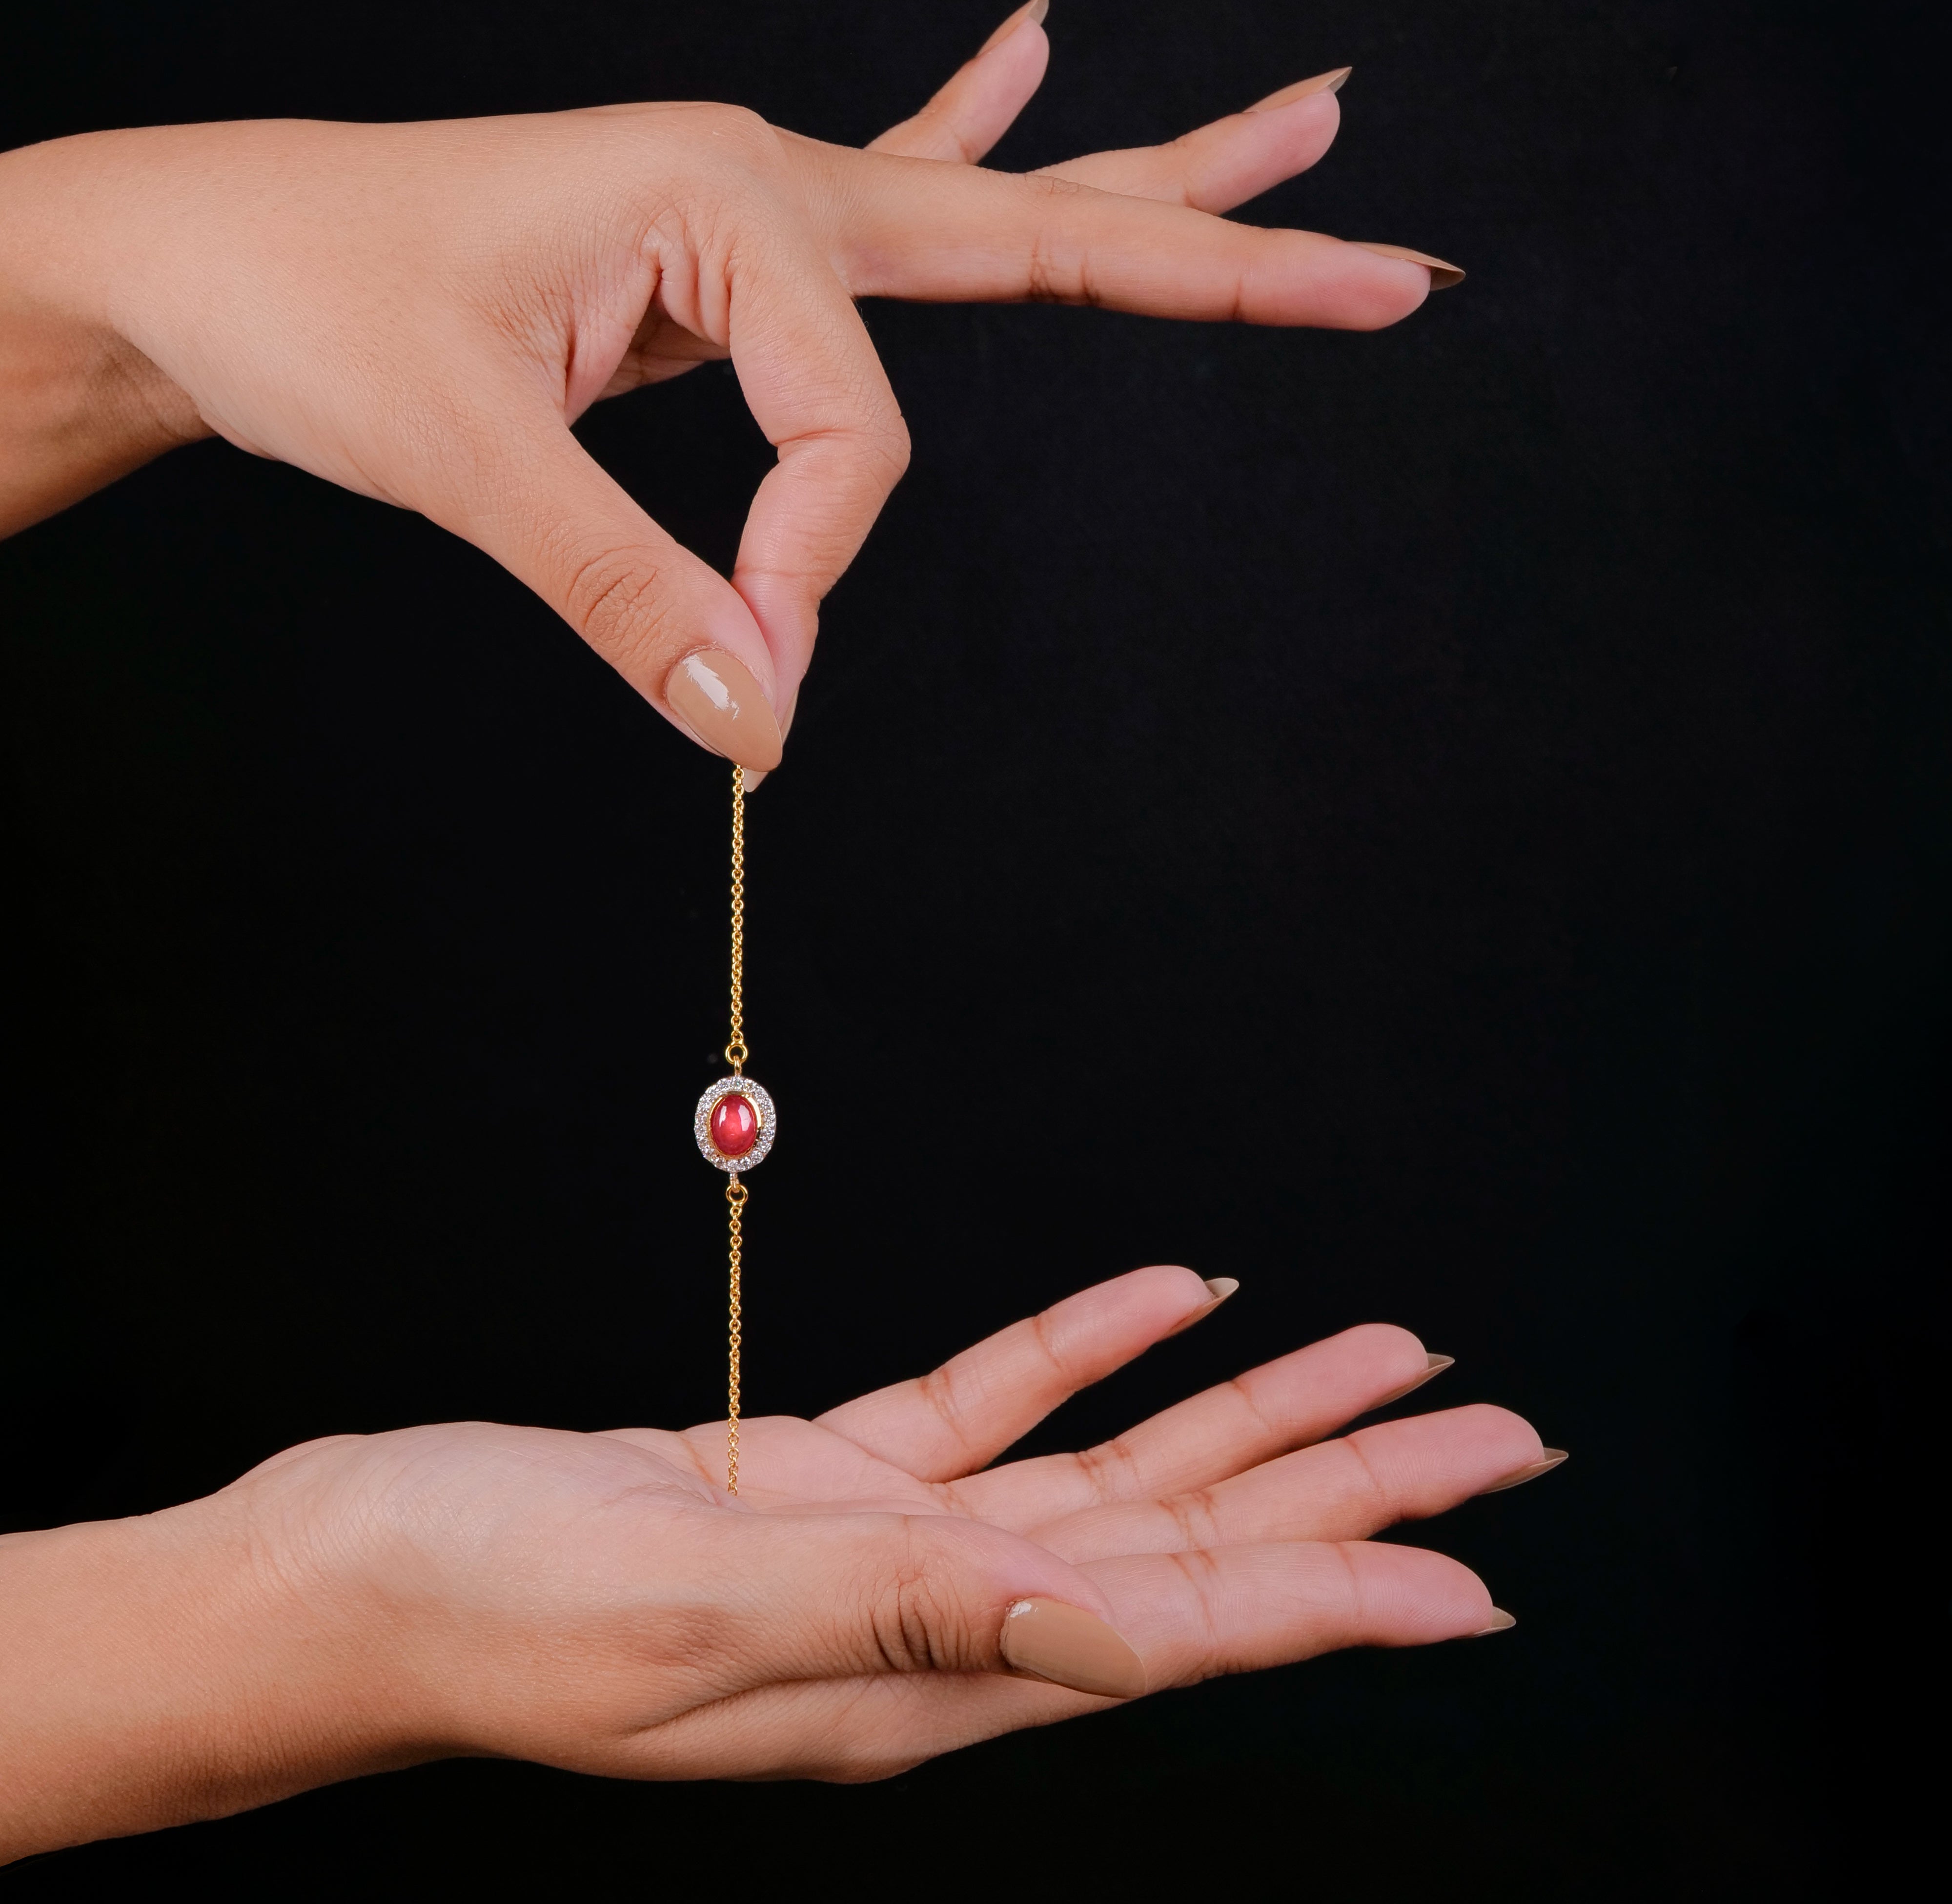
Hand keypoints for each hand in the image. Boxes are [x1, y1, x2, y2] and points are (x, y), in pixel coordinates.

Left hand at [0, 0, 1459, 770]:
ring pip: (1001, 200)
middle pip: (1048, 224)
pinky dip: (982, 127)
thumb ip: (625, 593)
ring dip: (1156, 175)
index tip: (732, 660)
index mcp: (730, 200)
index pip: (863, 434)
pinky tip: (1040, 43)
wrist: (207, 247)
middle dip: (1224, 254)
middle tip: (1389, 265)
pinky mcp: (729, 253)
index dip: (813, 569)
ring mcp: (759, 208)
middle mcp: (769, 182)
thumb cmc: (311, 303)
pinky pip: (895, 197)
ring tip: (1307, 127)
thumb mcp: (465, 459)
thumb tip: (759, 724)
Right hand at [0, 1267, 1559, 1857]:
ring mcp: (889, 1548)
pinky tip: (1164, 1300)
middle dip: (1352, 1490)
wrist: (358, 1571)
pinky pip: (994, 1402)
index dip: (1339, 1594)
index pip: (1181, 1630)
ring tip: (1374, 1355)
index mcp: (920, 1681)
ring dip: (1251, 1411)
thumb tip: (1102, 1643)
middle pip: (1192, 1546)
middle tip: (1495, 1442)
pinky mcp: (828, 1478)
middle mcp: (935, 1625)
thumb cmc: (489, 1603)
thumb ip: (908, 1617)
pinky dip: (1084, 1342)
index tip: (1475, 1575)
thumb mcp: (693, 1610)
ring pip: (1119, 1470)